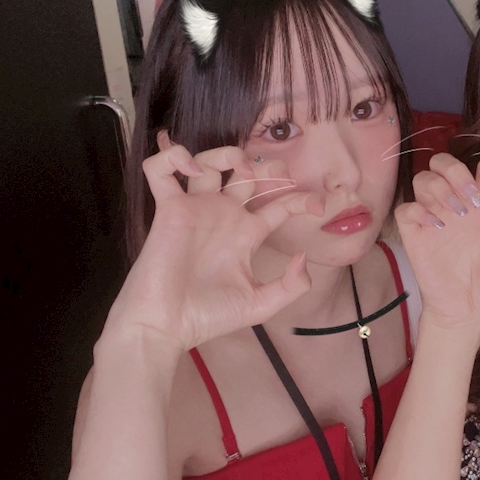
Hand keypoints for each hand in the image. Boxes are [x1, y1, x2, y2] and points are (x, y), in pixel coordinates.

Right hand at [106, 136, 323, 350]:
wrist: (167, 326)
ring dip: (226, 153)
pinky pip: (160, 170)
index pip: (280, 205)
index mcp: (247, 234)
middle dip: (267, 166)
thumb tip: (304, 256)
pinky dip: (173, 159)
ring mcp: (196, 209)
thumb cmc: (208, 316)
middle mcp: (224, 216)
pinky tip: (192, 172)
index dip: (302, 199)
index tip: (319, 205)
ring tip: (239, 167)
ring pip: (210, 162)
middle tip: (279, 175)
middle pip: (248, 174)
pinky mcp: (168, 209)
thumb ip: (290, 285)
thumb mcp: (261, 305)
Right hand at [396, 153, 479, 343]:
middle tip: (472, 199)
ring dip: (439, 188)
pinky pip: (406, 209)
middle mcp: (459, 205)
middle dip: (458, 172)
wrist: (466, 314)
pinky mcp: (415, 235)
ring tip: (456, 214)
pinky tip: (436, 229)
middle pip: (446, 163)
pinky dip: (417, 211)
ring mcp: (435, 218)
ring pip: (424, 178)